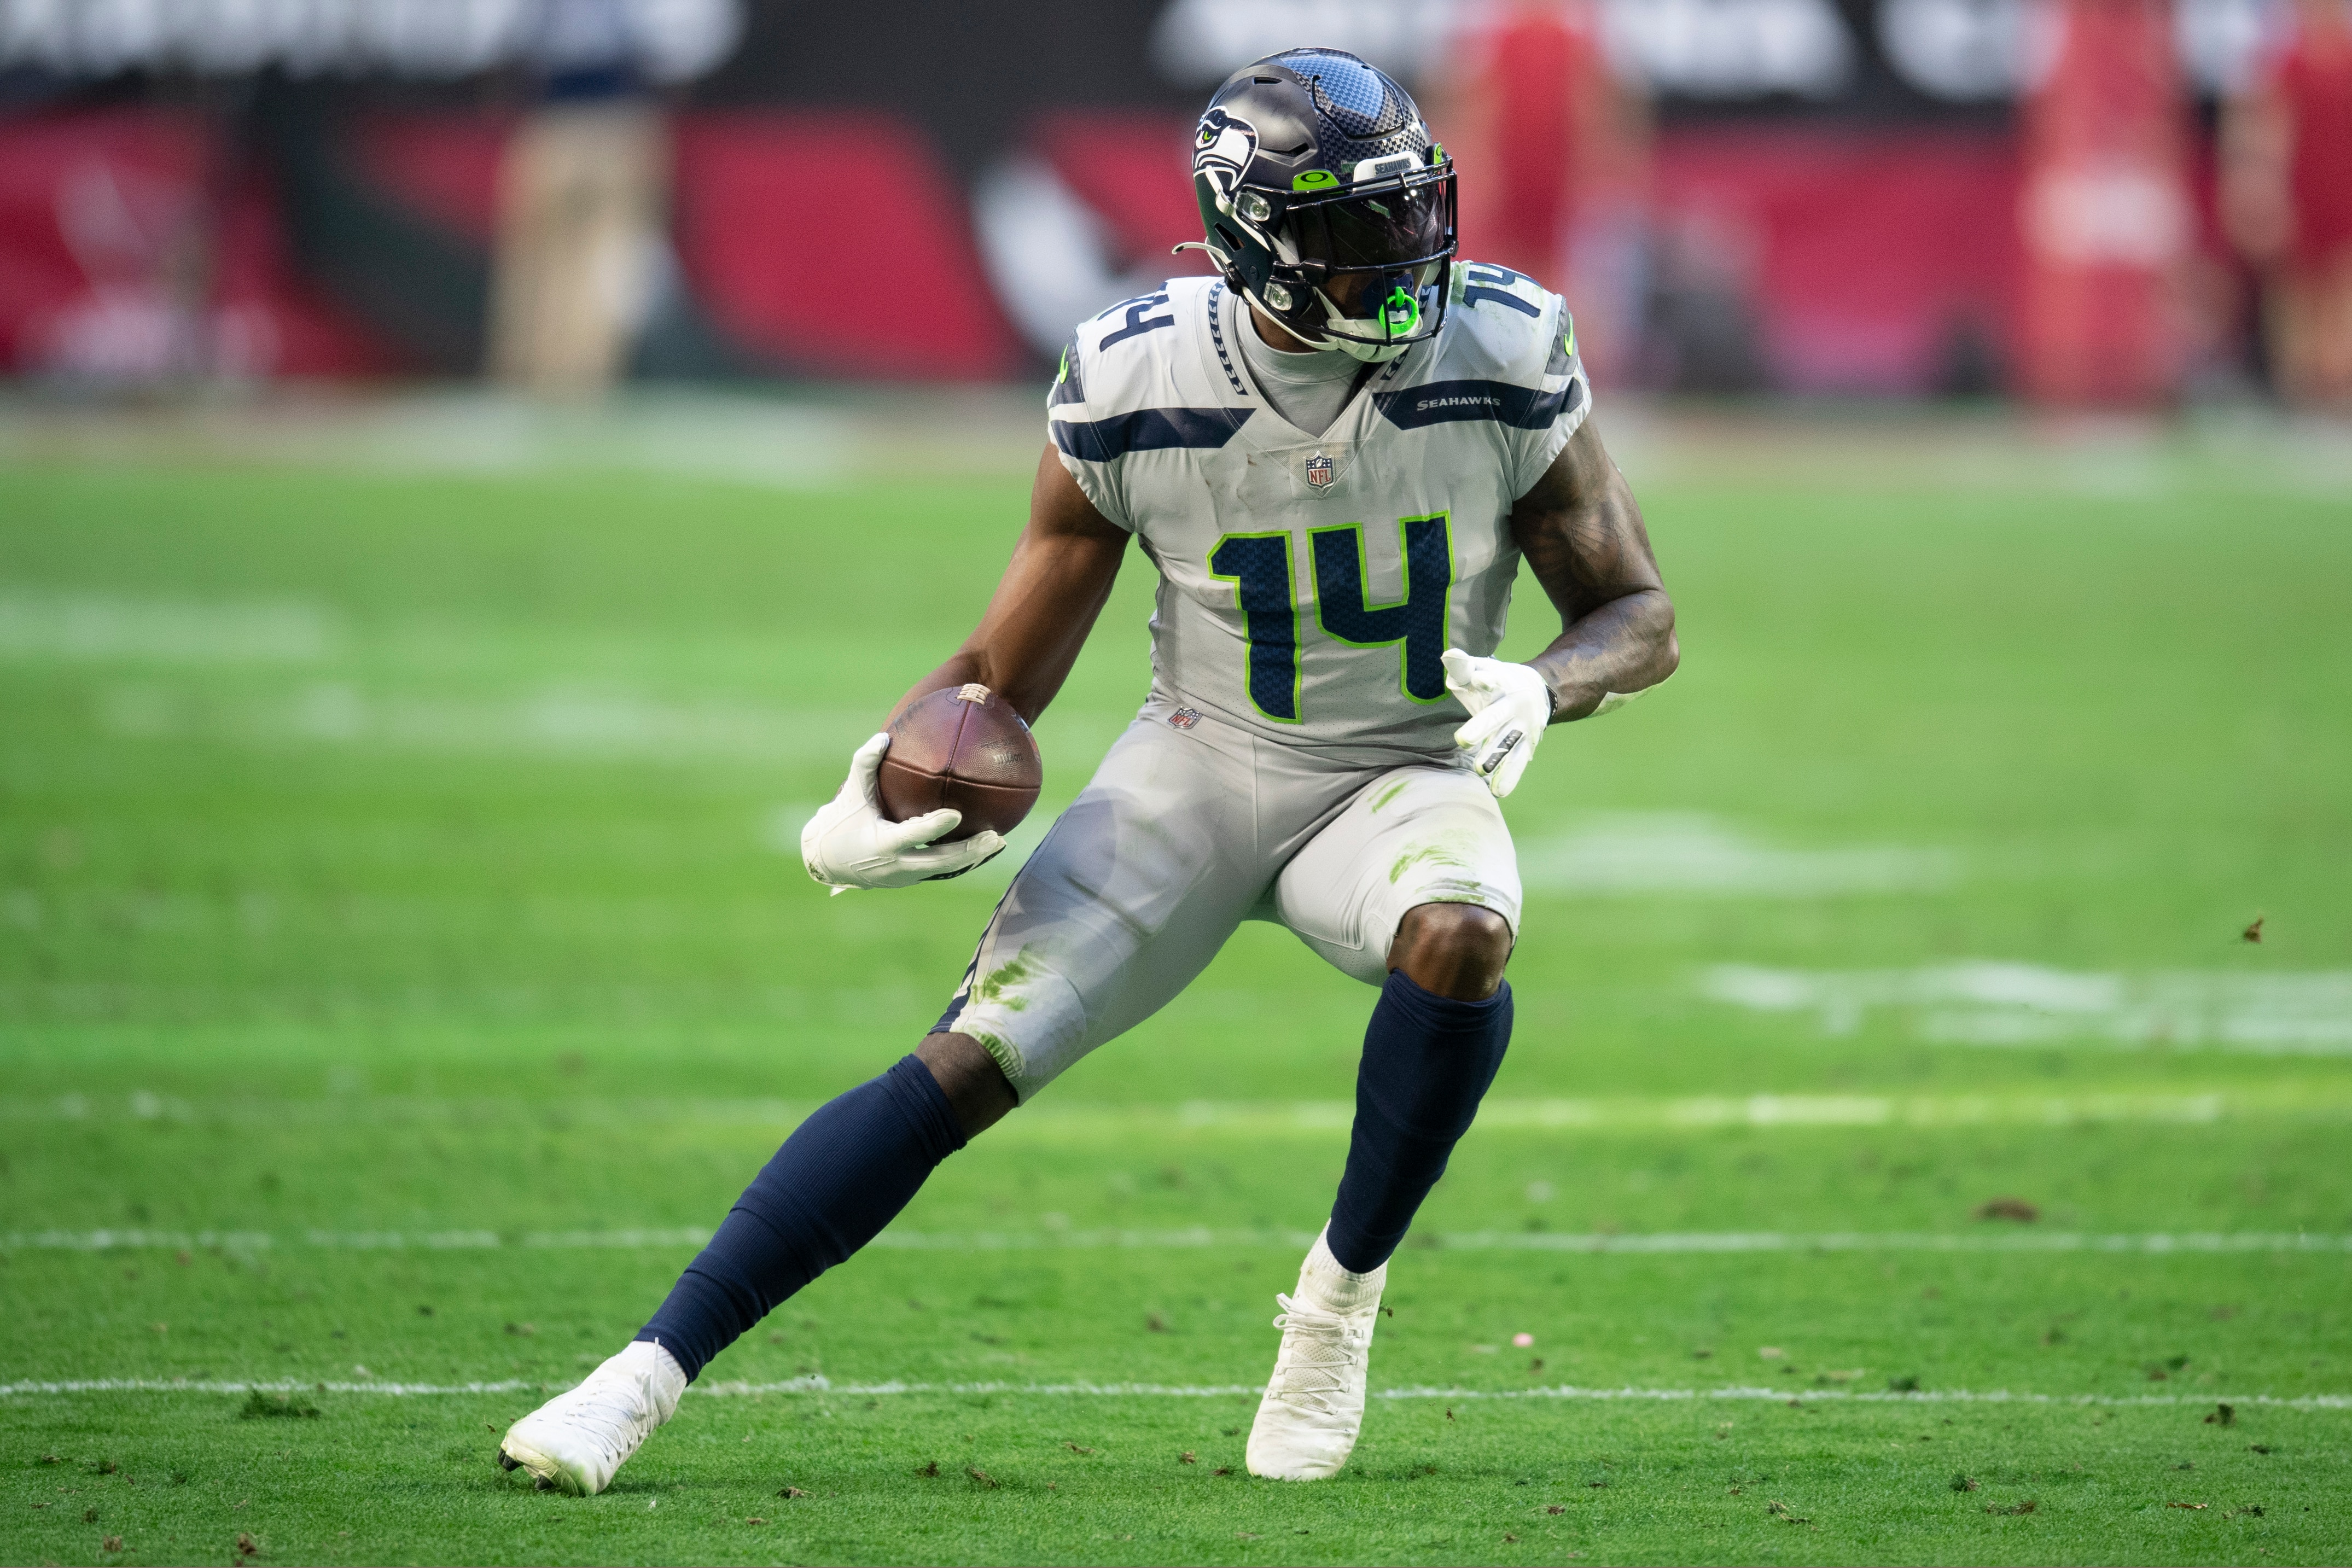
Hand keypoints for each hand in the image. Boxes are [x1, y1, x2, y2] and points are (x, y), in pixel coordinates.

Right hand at [801, 733, 1005, 891]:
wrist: (828, 860)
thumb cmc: (841, 821)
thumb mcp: (851, 792)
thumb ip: (865, 764)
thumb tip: (884, 736)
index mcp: (882, 844)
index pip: (912, 835)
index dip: (934, 827)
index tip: (956, 814)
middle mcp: (897, 865)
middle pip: (940, 861)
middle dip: (969, 851)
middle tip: (995, 837)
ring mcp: (906, 876)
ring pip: (945, 869)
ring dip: (972, 858)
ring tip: (999, 842)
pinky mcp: (911, 879)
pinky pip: (941, 870)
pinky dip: (961, 861)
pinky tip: (984, 848)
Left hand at [1441, 648, 1552, 799]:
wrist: (1539, 691)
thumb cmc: (1497, 681)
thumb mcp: (1483, 668)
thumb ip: (1463, 667)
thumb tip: (1448, 656)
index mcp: (1501, 682)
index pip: (1492, 679)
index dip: (1485, 679)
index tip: (1478, 679)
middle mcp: (1513, 705)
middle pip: (1496, 716)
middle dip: (1481, 728)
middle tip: (1462, 740)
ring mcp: (1522, 727)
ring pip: (1508, 743)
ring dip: (1495, 757)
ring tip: (1480, 770)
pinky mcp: (1526, 745)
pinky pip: (1517, 762)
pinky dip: (1510, 777)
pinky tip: (1498, 791)